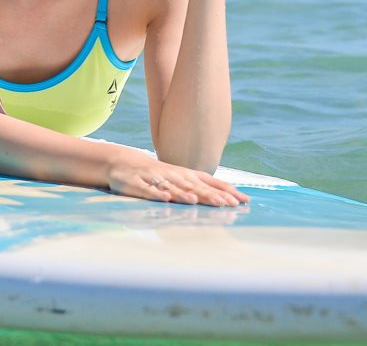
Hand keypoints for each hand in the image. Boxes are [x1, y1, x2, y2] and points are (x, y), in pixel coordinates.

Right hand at [107, 149, 249, 206]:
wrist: (123, 162)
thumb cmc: (158, 174)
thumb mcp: (180, 178)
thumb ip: (201, 186)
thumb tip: (229, 196)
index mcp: (184, 174)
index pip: (208, 181)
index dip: (225, 190)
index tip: (243, 200)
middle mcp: (172, 175)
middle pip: (193, 186)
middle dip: (208, 194)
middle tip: (226, 204)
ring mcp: (154, 178)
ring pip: (171, 187)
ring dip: (183, 193)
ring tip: (195, 201)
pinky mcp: (136, 184)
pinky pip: (147, 190)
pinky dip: (156, 194)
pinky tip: (165, 199)